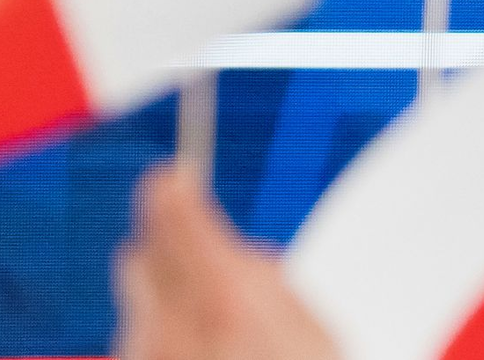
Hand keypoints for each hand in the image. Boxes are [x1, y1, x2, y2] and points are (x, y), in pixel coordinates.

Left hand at [115, 164, 340, 359]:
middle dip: (161, 243)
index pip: (179, 224)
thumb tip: (231, 253)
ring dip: (159, 295)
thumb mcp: (312, 330)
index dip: (171, 194)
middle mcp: (176, 335)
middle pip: (142, 260)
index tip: (170, 174)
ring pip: (137, 307)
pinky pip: (138, 347)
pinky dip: (157, 338)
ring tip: (202, 311)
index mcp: (228, 304)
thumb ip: (265, 280)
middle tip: (186, 234)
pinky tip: (192, 347)